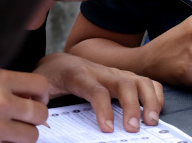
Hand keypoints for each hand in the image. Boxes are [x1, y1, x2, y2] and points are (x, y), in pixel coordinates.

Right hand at [0, 69, 49, 142]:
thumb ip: (8, 84)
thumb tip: (32, 95)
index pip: (41, 85)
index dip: (41, 93)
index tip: (35, 98)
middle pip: (41, 113)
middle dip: (35, 116)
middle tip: (23, 116)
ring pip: (32, 135)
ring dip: (24, 133)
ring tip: (11, 127)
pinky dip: (9, 142)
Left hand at [34, 53, 163, 132]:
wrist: (62, 61)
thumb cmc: (52, 77)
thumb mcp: (40, 87)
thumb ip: (38, 100)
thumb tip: (36, 119)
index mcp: (80, 75)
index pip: (97, 91)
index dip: (104, 110)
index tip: (108, 129)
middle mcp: (103, 72)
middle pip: (125, 84)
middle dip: (133, 106)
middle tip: (135, 128)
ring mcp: (117, 73)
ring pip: (140, 81)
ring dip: (150, 100)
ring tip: (152, 120)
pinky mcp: (126, 77)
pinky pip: (147, 82)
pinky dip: (156, 95)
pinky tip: (156, 110)